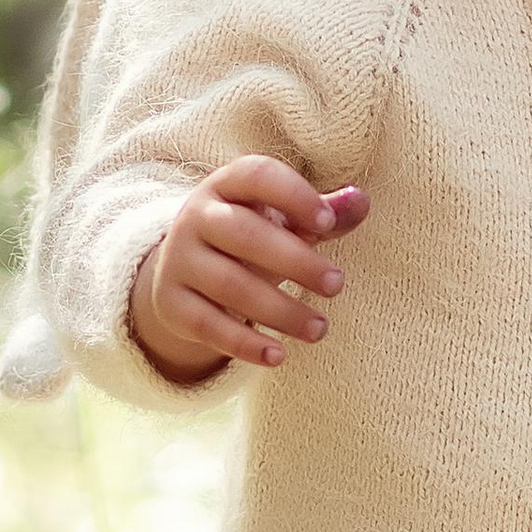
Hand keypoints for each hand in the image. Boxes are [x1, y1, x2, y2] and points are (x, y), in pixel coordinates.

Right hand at [129, 154, 371, 381]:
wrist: (185, 271)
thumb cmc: (251, 237)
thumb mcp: (283, 220)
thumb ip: (324, 213)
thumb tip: (360, 201)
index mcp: (227, 185)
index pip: (256, 175)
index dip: (293, 195)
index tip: (328, 224)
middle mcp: (197, 216)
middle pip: (244, 234)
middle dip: (295, 261)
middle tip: (337, 284)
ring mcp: (180, 260)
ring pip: (229, 285)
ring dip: (280, 310)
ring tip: (320, 328)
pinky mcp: (171, 303)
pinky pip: (207, 325)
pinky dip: (244, 344)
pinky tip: (279, 355)